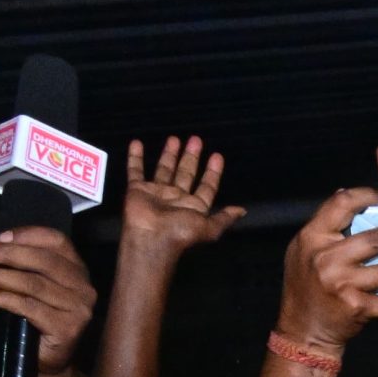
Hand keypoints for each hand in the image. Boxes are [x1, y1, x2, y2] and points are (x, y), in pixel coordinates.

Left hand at [0, 227, 97, 375]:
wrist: (50, 360)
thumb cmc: (39, 319)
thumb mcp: (28, 285)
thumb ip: (14, 262)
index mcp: (77, 270)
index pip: (57, 241)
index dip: (28, 235)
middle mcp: (83, 287)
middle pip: (45, 260)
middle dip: (8, 254)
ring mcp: (78, 308)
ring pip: (34, 284)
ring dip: (0, 277)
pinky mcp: (68, 328)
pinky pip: (30, 307)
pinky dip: (5, 299)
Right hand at [120, 135, 245, 261]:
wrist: (152, 238)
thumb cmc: (180, 233)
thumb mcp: (209, 228)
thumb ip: (224, 218)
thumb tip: (242, 211)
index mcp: (194, 206)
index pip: (206, 186)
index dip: (213, 172)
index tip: (217, 156)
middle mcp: (176, 197)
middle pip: (186, 173)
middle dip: (191, 157)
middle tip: (196, 140)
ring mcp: (157, 192)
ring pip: (164, 169)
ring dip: (169, 154)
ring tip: (174, 138)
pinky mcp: (137, 189)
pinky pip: (136, 170)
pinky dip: (135, 157)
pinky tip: (137, 143)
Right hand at [275, 186, 377, 348]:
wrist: (302, 329)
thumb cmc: (305, 285)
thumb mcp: (303, 249)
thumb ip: (324, 225)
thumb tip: (344, 193)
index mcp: (314, 237)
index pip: (340, 205)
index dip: (364, 195)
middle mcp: (328, 258)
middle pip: (376, 238)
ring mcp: (343, 283)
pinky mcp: (356, 307)